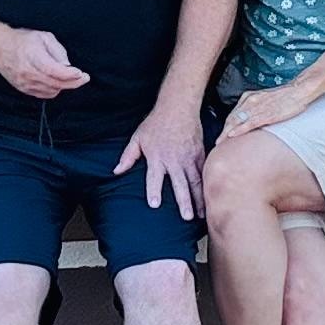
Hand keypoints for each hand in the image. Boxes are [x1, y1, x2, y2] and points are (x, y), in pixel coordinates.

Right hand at [0, 27, 87, 100]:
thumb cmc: (22, 40)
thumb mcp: (43, 37)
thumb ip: (58, 50)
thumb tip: (67, 65)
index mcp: (34, 58)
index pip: (56, 71)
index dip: (70, 74)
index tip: (81, 73)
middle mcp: (29, 73)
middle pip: (56, 84)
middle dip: (74, 82)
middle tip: (84, 78)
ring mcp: (26, 84)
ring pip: (52, 91)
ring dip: (64, 86)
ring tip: (71, 78)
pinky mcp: (23, 89)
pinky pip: (44, 95)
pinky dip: (54, 90)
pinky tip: (58, 83)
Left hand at [117, 100, 206, 215]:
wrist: (178, 107)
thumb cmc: (155, 123)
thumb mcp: (138, 138)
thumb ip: (128, 157)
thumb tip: (116, 171)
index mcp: (157, 157)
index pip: (154, 177)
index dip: (154, 190)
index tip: (154, 205)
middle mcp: (174, 160)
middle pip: (180, 184)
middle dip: (184, 201)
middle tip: (187, 217)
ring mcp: (189, 158)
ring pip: (195, 182)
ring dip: (198, 199)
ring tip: (200, 215)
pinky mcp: (199, 154)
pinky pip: (204, 173)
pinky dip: (206, 186)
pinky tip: (208, 199)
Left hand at [222, 81, 314, 140]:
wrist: (298, 91)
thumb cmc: (285, 96)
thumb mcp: (265, 99)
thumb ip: (256, 107)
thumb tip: (251, 117)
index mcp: (249, 97)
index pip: (233, 113)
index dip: (226, 125)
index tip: (222, 134)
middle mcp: (250, 101)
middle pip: (232, 118)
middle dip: (223, 130)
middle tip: (217, 142)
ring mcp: (257, 108)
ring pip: (237, 121)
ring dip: (227, 132)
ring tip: (220, 142)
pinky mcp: (265, 114)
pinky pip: (249, 123)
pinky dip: (239, 130)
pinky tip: (232, 135)